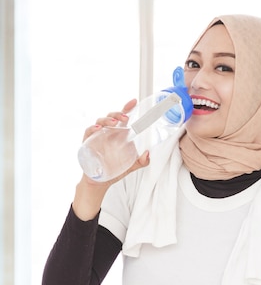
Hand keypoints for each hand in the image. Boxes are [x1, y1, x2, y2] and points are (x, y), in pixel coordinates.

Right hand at [73, 100, 149, 220]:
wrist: (100, 182)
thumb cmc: (114, 170)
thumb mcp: (131, 166)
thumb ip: (141, 161)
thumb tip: (148, 154)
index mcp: (118, 135)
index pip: (122, 118)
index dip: (127, 109)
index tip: (134, 102)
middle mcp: (107, 133)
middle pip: (111, 117)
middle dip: (118, 113)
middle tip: (126, 117)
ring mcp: (97, 137)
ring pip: (100, 122)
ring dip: (107, 120)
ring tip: (114, 123)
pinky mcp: (88, 143)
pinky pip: (88, 132)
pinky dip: (92, 129)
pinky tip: (98, 129)